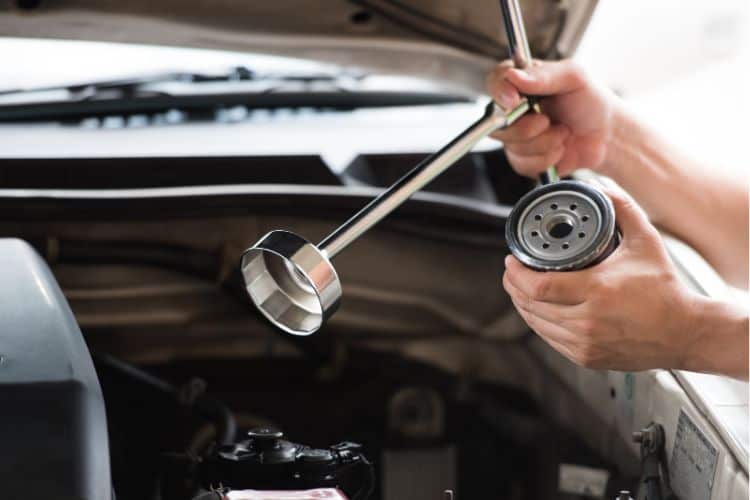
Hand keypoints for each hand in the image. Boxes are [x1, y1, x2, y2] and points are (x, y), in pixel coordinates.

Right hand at [485, 59, 618, 177]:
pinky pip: (522, 163)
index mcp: (522, 83)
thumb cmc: (591, 102)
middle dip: (526, 127)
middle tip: (547, 120)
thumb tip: (514, 76)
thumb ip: (545, 75)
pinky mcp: (523, 159)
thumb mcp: (574, 78)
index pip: (495, 82)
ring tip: (562, 133)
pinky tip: (559, 149)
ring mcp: (517, 136)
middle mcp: (514, 110)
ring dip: (544, 142)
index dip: (500, 92)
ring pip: (512, 145)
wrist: (606, 136)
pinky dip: (546, 158)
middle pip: (497, 122)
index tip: (515, 101)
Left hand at [502, 185, 699, 370]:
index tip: (511, 261)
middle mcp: (588, 321)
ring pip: (537, 324)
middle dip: (514, 287)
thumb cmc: (665, 290)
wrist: (684, 332)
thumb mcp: (646, 242)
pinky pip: (550, 339)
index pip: (539, 286)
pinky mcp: (587, 358)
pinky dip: (539, 323)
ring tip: (519, 288)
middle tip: (511, 271)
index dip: (516, 274)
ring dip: (522, 305)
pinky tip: (537, 311)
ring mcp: (586, 343)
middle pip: (531, 306)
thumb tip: (603, 188)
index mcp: (597, 291)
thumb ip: (623, 210)